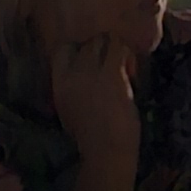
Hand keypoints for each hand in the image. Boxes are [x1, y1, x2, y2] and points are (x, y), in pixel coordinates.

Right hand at [49, 30, 141, 170]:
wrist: (106, 150)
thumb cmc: (91, 139)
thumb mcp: (69, 111)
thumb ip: (72, 89)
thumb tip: (83, 77)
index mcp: (59, 84)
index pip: (62, 49)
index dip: (77, 49)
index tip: (90, 58)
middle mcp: (72, 73)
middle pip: (85, 42)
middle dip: (100, 48)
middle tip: (111, 62)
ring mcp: (91, 70)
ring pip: (103, 39)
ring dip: (115, 48)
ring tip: (123, 65)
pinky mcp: (112, 72)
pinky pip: (120, 48)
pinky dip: (128, 56)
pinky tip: (132, 72)